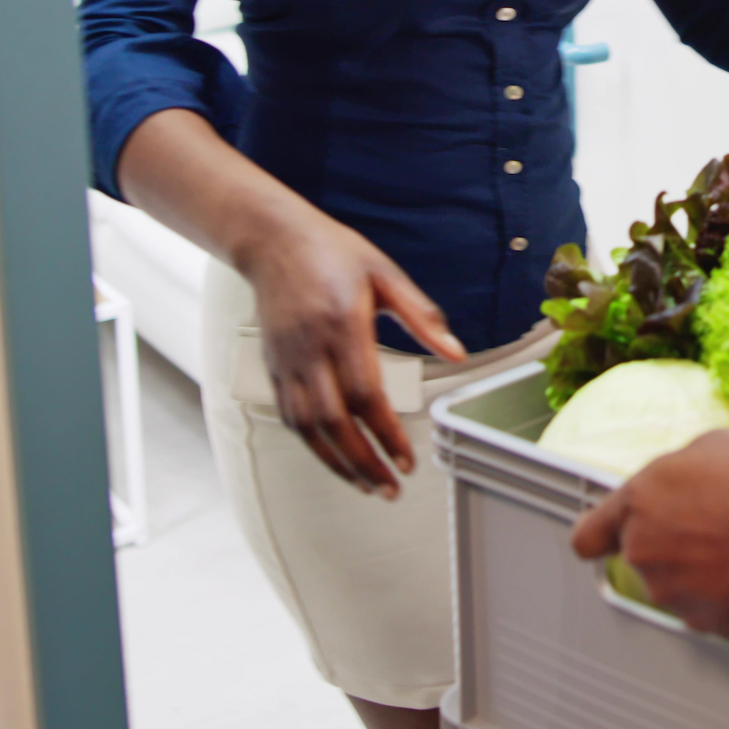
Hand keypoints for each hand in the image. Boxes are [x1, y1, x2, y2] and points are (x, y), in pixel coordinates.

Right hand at [243, 217, 464, 498]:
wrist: (273, 239)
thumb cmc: (333, 252)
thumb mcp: (384, 273)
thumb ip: (421, 315)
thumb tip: (456, 352)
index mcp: (343, 324)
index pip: (366, 395)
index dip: (386, 434)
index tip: (407, 460)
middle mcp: (311, 347)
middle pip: (335, 423)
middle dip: (365, 463)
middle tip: (390, 489)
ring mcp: (287, 359)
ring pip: (309, 428)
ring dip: (338, 464)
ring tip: (367, 485)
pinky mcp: (273, 365)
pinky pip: (290, 417)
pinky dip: (313, 446)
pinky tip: (335, 458)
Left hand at [570, 431, 728, 643]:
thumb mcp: (716, 446)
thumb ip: (685, 465)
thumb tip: (691, 472)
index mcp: (638, 502)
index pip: (590, 532)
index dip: (597, 535)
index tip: (600, 537)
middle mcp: (644, 551)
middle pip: (639, 553)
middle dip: (666, 543)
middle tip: (705, 527)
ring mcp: (670, 592)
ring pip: (672, 583)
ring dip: (695, 570)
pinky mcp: (701, 622)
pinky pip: (704, 607)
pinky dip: (720, 596)